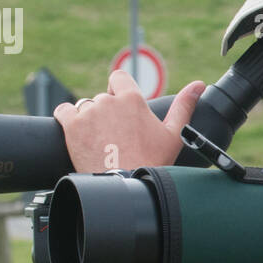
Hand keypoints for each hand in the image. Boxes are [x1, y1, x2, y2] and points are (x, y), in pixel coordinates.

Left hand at [53, 72, 204, 172]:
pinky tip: (78, 135)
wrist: (125, 185)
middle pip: (102, 98)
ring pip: (83, 107)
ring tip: (99, 142)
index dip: (118, 91)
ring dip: (88, 119)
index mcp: (132, 99)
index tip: (121, 109)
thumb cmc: (152, 162)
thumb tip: (199, 84)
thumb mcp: (173, 134)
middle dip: (106, 113)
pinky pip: (63, 112)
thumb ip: (184, 105)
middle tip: (115, 137)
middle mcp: (108, 101)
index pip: (118, 78)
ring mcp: (88, 113)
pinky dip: (67, 121)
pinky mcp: (71, 126)